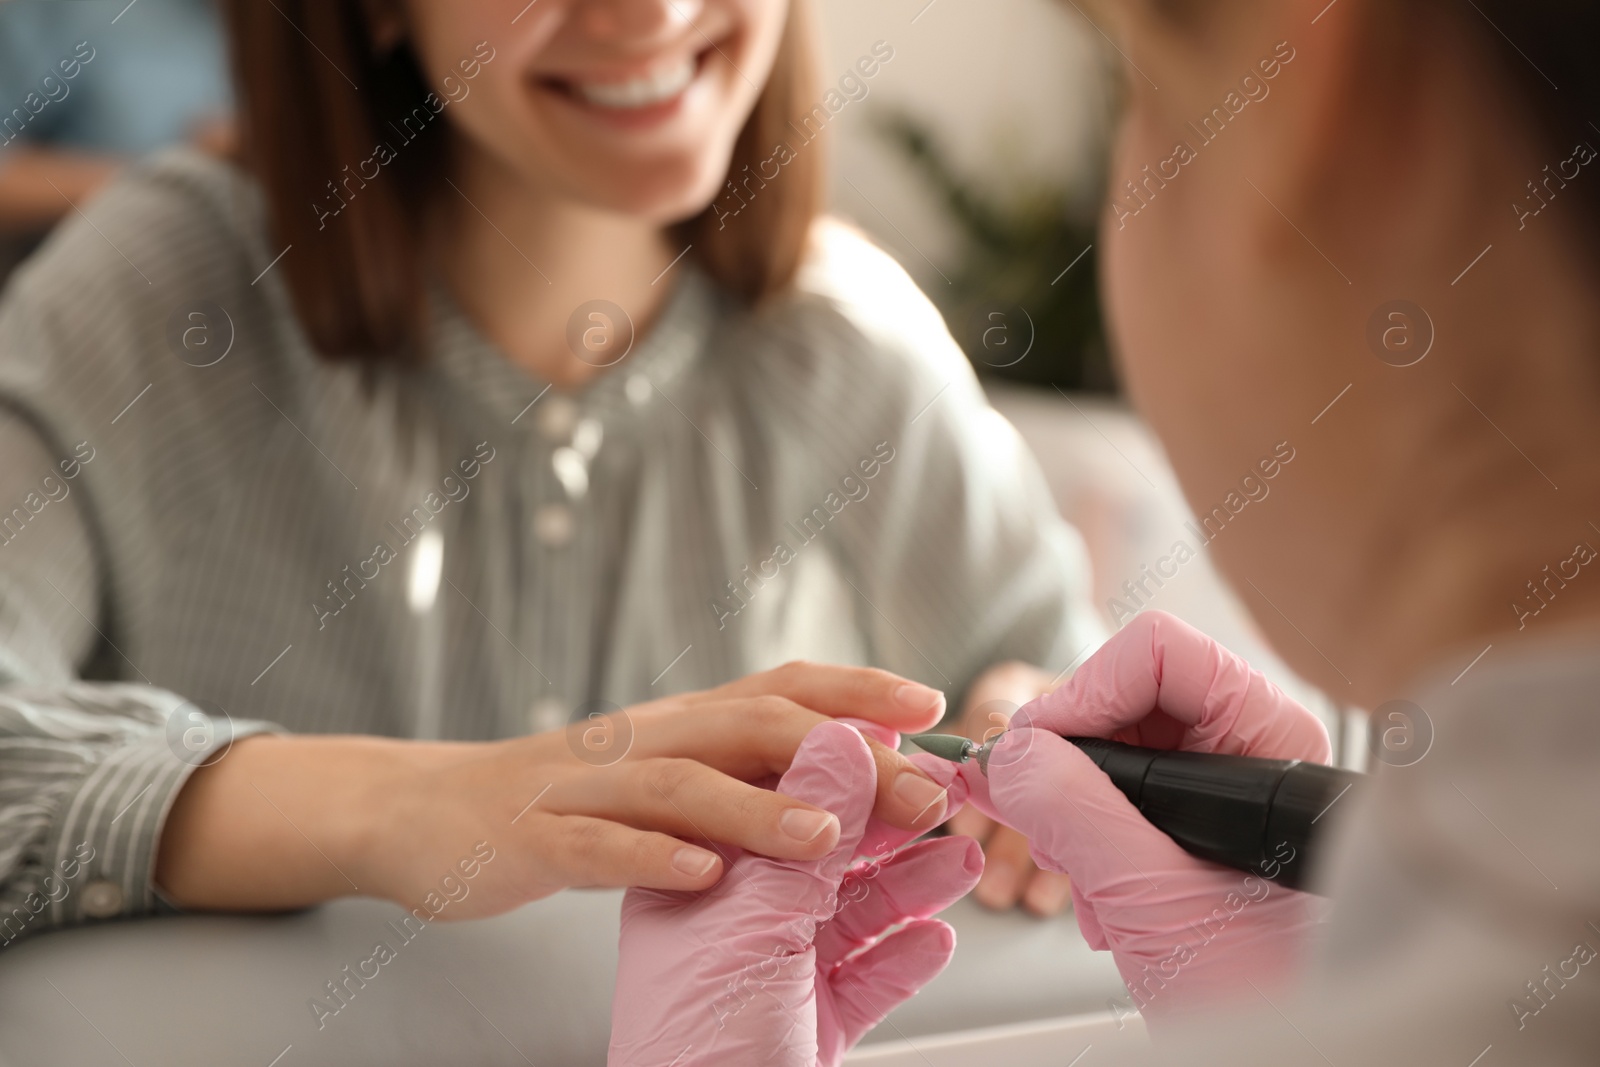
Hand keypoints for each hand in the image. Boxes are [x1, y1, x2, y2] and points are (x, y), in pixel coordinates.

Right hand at [157, 663, 955, 917]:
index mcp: (684, 724)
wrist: (430, 808)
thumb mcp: (663, 774)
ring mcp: (590, 786)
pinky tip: (700, 873)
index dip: (858, 688)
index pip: (783, 688)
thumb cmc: (568, 797)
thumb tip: (849, 768)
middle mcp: (646, 739)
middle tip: (920, 790)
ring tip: (824, 836)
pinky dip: (652, 855)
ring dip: (758, 805)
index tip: (932, 705)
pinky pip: (599, 845)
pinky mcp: (540, 837)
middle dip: (843, 755)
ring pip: (682, 784)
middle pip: (753, 726)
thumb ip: (742, 769)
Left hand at [609, 721, 981, 1066]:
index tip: (898, 746)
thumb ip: (808, 836)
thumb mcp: (755, 923)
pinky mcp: (813, 1024)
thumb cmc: (697, 1053)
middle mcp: (736, 920)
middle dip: (889, 827)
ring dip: (912, 886)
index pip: (775, 801)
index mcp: (698, 880)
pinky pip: (870, 978)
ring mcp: (777, 974)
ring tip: (959, 860)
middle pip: (826, 854)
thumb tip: (841, 741)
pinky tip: (936, 937)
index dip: (839, 770)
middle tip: (944, 798)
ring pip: (856, 913)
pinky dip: (905, 958)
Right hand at [960, 612, 1330, 1025]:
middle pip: (1130, 694)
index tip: (1031, 748)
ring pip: (1118, 747)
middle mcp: (1252, 752)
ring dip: (1075, 808)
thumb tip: (1008, 755)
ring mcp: (1226, 791)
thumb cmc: (1263, 993)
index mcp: (1270, 743)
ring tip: (1076, 872)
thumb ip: (1072, 812)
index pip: (1160, 654)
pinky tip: (1099, 894)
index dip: (1084, 692)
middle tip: (1030, 809)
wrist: (1282, 1061)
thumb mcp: (1148, 896)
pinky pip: (1122, 795)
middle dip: (1070, 758)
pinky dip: (1090, 838)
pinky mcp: (1199, 828)